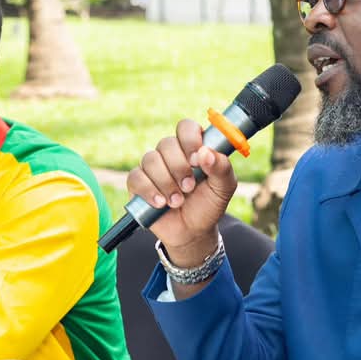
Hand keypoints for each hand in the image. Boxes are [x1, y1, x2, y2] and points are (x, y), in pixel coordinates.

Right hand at [125, 119, 237, 266]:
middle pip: (166, 144)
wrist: (192, 232)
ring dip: (166, 182)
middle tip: (189, 187)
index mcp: (193, 147)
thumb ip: (221, 168)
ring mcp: (153, 167)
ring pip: (150, 160)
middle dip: (179, 168)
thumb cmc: (209, 205)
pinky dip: (149, 191)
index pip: (186, 127)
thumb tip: (206, 152)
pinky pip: (136, 177)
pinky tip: (161, 203)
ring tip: (177, 201)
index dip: (190, 140)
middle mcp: (171, 153)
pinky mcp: (138, 183)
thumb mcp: (224, 188)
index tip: (197, 160)